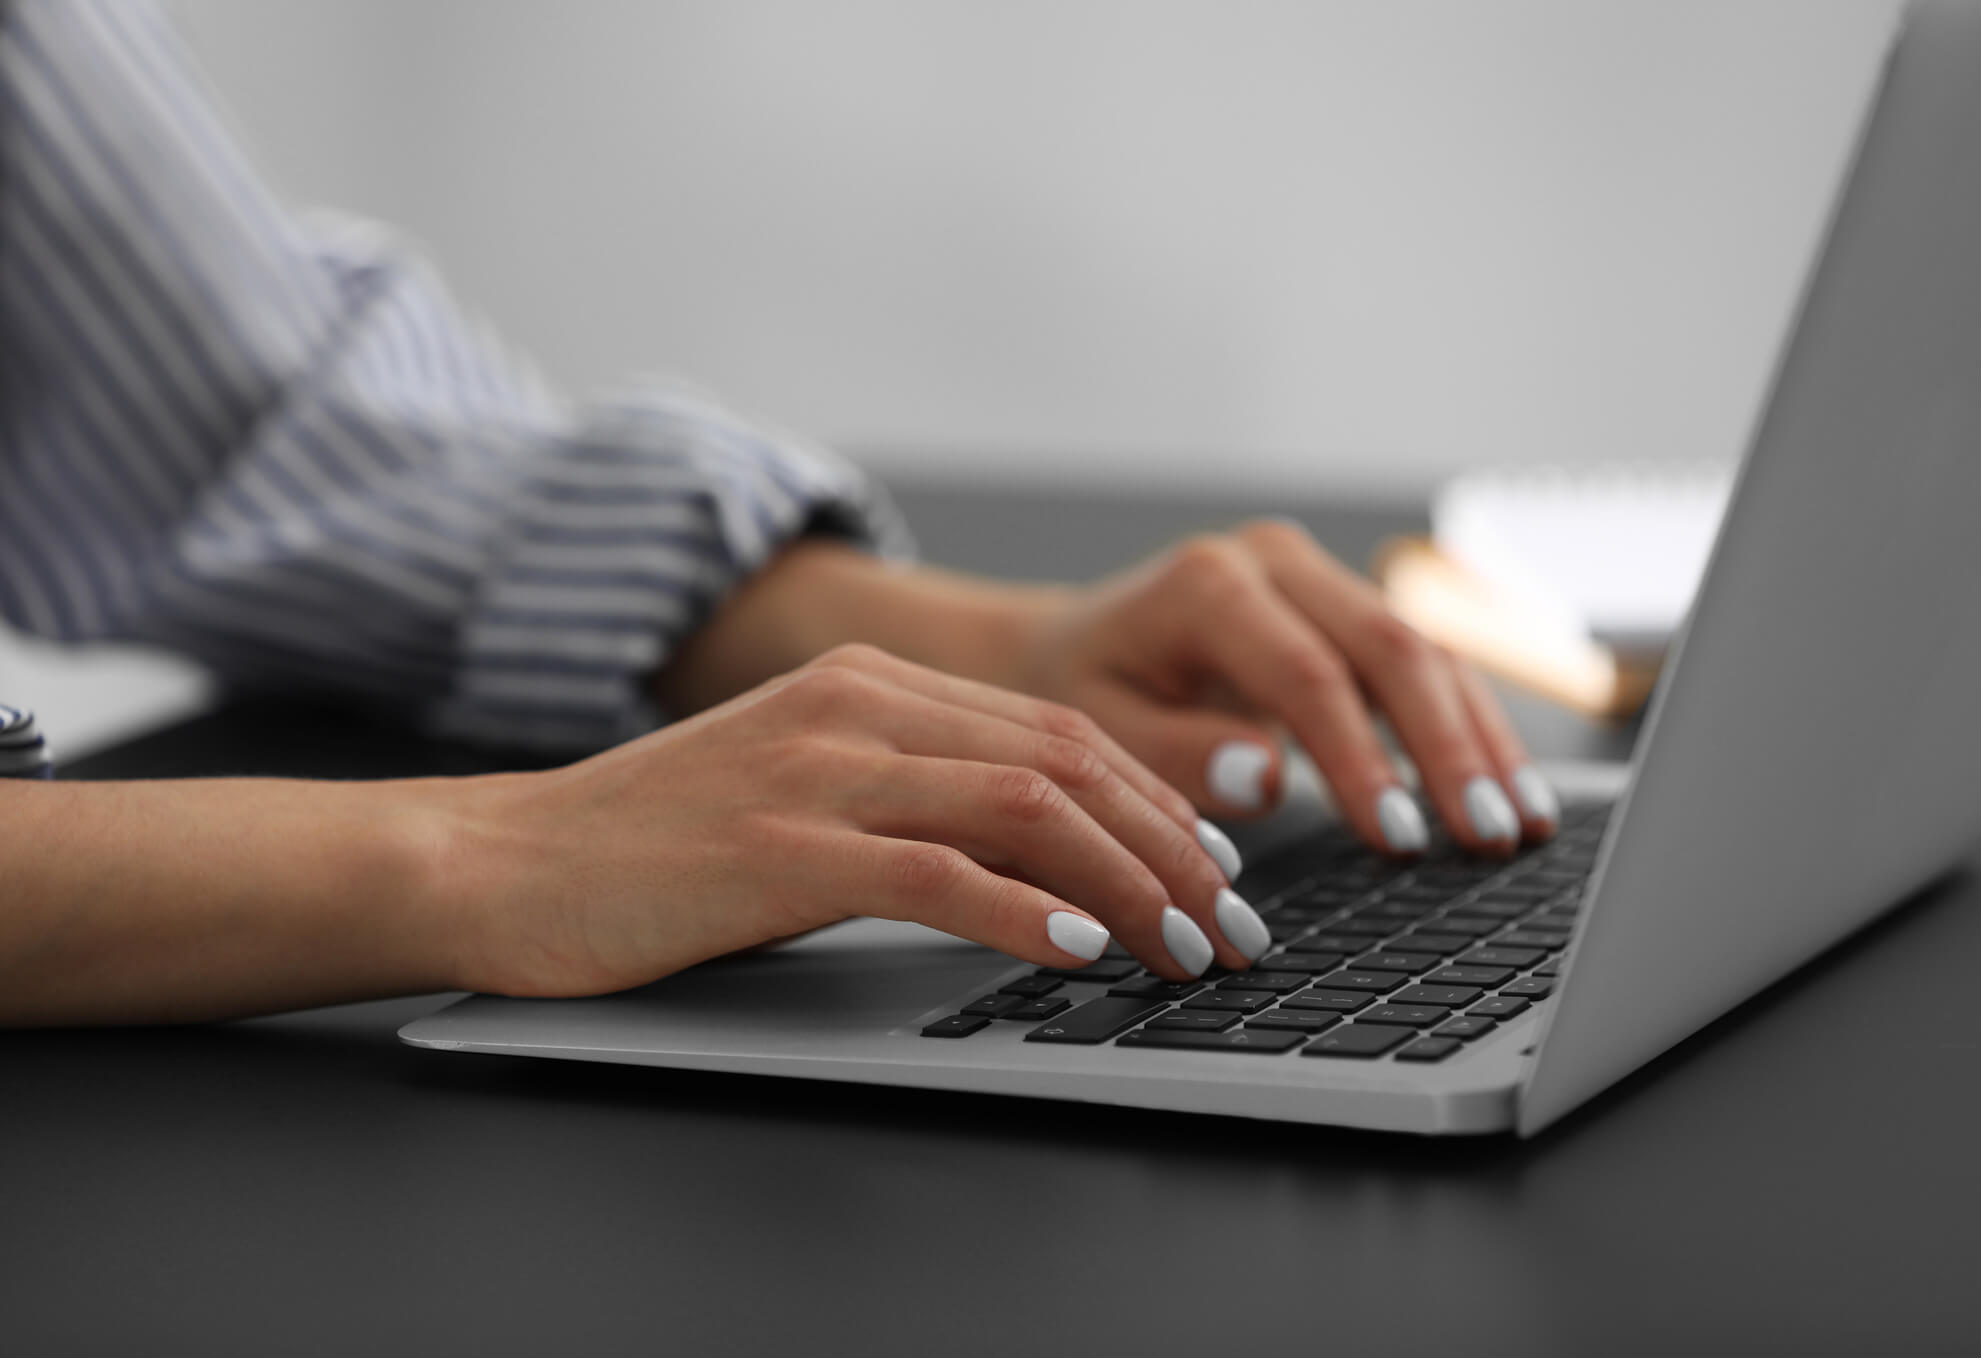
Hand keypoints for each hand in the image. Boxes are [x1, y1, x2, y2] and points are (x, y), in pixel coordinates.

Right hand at [437, 644, 1271, 997]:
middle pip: (1064, 760)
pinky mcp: (778, 849)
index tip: (1213, 866)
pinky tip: (1080, 950)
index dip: (1155, 798)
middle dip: (1170, 845)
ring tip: (1186, 947)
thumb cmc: (651, 844)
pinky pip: (935, 874)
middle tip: (1232, 922)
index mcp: (867, 685)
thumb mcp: (798, 792)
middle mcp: (855, 708)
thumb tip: (1042, 862)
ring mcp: (817, 771)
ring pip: (1022, 807)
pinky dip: (1024, 912)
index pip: (1056, 729)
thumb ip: (909, 799)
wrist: (503, 861)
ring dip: (1127, 884)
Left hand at [1009, 519, 1559, 855]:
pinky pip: (1428, 665)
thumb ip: (1178, 753)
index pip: (1307, 673)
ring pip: (1425, 652)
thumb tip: (1266, 777)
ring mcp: (1319, 577)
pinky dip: (1471, 730)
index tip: (1396, 837)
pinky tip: (1510, 793)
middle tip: (1482, 838)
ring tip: (1517, 828)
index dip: (1361, 758)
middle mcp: (1275, 562)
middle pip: (1388, 649)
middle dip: (1445, 751)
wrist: (1069, 645)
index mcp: (1208, 584)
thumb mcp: (1101, 729)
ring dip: (1478, 742)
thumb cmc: (1081, 692)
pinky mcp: (1347, 608)